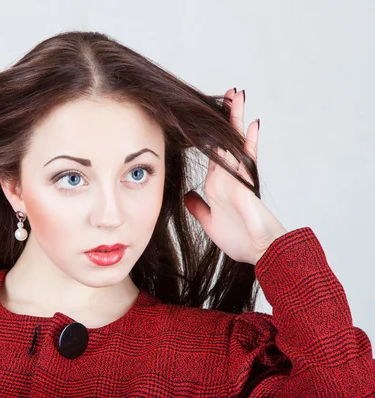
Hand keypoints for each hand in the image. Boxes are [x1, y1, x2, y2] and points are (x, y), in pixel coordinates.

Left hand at [183, 88, 287, 265]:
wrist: (259, 253)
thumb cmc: (239, 240)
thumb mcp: (209, 222)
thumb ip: (199, 208)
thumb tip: (186, 195)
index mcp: (217, 184)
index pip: (212, 152)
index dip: (207, 134)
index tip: (205, 116)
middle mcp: (228, 176)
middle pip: (224, 140)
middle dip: (224, 118)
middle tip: (226, 94)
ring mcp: (238, 179)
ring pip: (235, 143)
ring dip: (235, 120)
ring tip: (237, 96)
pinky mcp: (247, 185)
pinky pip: (247, 160)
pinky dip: (248, 143)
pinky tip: (251, 124)